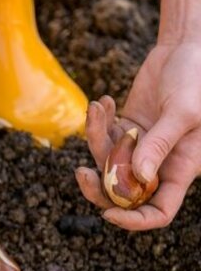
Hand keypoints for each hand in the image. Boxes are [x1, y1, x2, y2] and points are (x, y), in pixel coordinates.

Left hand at [76, 0, 200, 229]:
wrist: (187, 49)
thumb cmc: (197, 80)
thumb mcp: (183, 112)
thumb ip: (160, 144)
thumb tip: (138, 177)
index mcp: (180, 170)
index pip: (158, 211)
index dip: (134, 221)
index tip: (108, 215)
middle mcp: (157, 164)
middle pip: (122, 195)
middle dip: (98, 188)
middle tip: (81, 173)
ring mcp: (138, 147)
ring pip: (105, 163)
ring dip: (95, 139)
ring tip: (99, 108)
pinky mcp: (124, 129)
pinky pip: (102, 137)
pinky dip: (97, 122)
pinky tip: (103, 102)